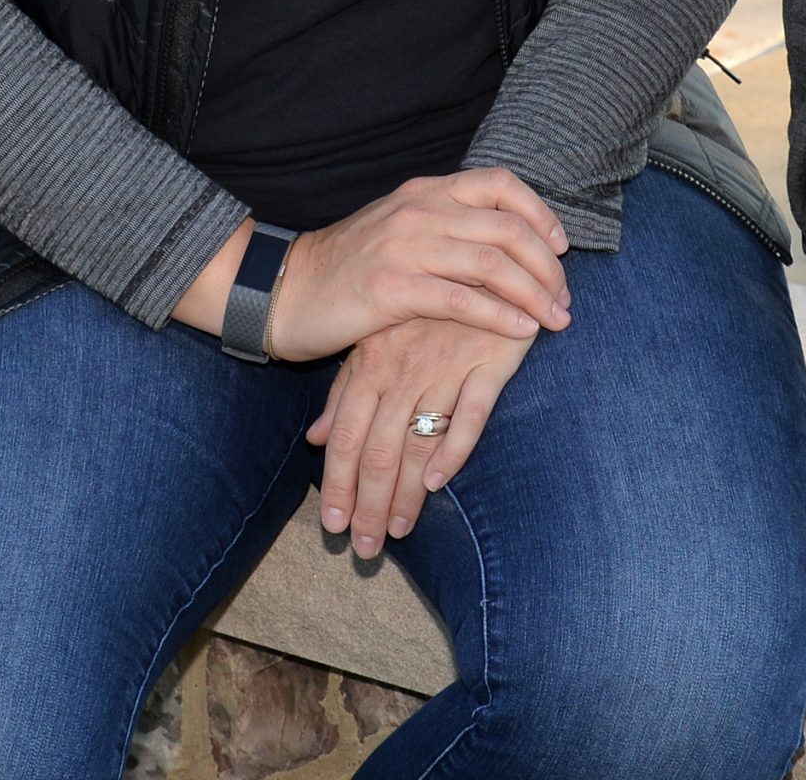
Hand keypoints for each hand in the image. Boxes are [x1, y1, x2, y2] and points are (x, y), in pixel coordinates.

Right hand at [172, 167, 569, 354]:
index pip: (500, 183)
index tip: (560, 246)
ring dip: (533, 293)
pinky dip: (499, 315)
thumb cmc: (348, 267)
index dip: (539, 212)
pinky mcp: (392, 288)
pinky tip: (521, 331)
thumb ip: (444, 225)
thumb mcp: (400, 230)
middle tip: (565, 297)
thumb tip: (502, 238)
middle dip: (546, 264)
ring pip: (492, 262)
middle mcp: (420, 210)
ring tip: (556, 319)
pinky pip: (461, 299)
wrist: (285, 290)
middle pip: (506, 227)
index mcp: (426, 191)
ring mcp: (405, 246)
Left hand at [310, 315, 535, 555]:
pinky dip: (454, 448)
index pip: (346, 436)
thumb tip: (315, 438)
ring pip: (418, 441)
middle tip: (366, 549)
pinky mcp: (489, 363)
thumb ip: (346, 389)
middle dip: (369, 504)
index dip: (338, 485)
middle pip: (379, 449)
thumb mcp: (377, 338)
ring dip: (406, 492)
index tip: (334, 527)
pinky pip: (470, 413)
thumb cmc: (426, 304)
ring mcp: (446, 366)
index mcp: (372, 362)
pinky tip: (440, 481)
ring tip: (399, 531)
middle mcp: (404, 369)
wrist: (485, 256)